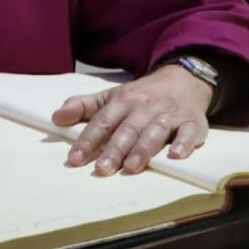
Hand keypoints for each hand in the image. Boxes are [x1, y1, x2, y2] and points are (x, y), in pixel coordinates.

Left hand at [52, 65, 212, 175]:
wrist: (182, 79)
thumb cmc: (142, 95)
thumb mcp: (111, 96)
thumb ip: (84, 107)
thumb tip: (56, 118)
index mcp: (123, 101)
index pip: (102, 121)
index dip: (87, 140)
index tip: (74, 159)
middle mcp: (144, 107)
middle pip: (127, 130)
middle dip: (114, 149)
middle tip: (101, 169)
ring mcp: (169, 114)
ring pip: (155, 132)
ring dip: (143, 149)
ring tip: (131, 167)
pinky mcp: (192, 122)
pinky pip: (189, 132)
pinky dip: (184, 143)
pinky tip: (176, 156)